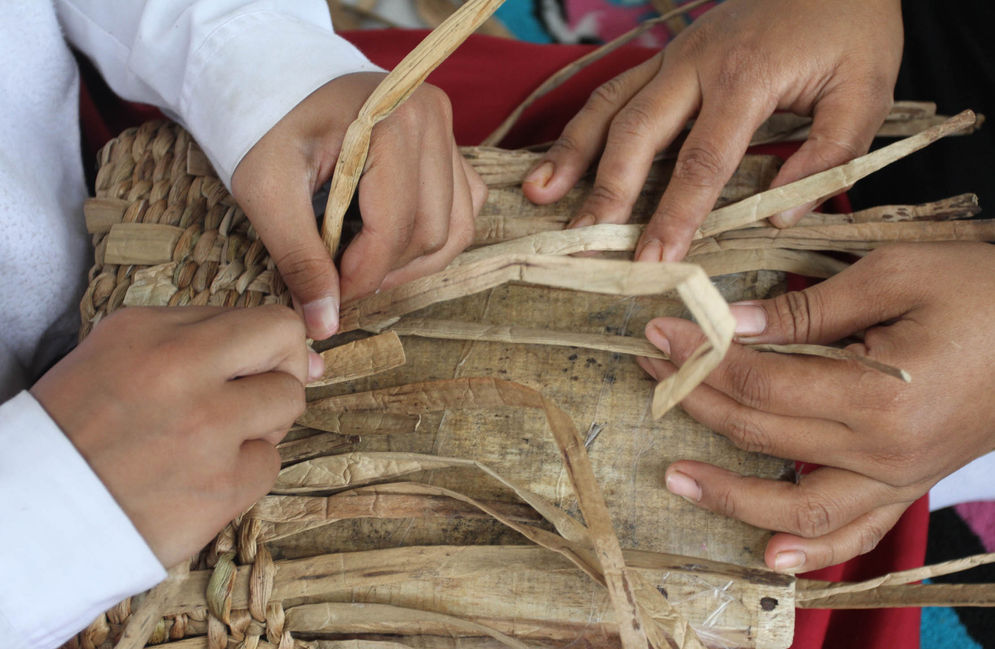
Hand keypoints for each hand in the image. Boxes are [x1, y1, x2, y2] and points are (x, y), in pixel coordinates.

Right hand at [30, 306, 321, 567]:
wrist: (36, 513)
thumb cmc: (79, 433)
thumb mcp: (117, 358)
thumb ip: (203, 341)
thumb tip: (308, 356)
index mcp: (151, 332)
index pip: (259, 316)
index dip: (270, 345)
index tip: (260, 367)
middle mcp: (180, 369)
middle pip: (287, 340)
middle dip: (286, 367)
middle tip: (256, 397)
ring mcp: (206, 427)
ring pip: (289, 402)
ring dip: (263, 423)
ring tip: (215, 442)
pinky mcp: (221, 485)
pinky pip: (270, 463)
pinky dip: (244, 473)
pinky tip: (202, 480)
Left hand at [232, 72, 486, 339]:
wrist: (276, 80)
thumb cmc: (265, 126)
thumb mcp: (267, 191)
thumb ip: (299, 258)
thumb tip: (324, 324)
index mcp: (391, 122)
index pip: (395, 227)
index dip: (363, 276)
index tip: (328, 295)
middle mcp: (432, 120)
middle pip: (430, 233)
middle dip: (384, 270)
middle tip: (339, 279)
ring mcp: (448, 131)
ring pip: (454, 230)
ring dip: (411, 261)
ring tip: (363, 262)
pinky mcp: (451, 146)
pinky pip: (463, 210)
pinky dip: (433, 238)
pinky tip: (391, 240)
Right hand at [522, 0, 902, 261]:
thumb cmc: (852, 29)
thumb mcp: (867, 91)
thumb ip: (829, 155)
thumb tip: (777, 217)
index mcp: (746, 76)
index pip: (702, 160)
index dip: (674, 215)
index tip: (654, 260)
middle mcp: (696, 64)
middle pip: (636, 132)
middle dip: (606, 191)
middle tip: (583, 241)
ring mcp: (674, 56)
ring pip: (609, 105)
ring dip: (571, 152)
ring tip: (539, 194)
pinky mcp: (666, 57)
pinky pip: (614, 92)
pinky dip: (581, 127)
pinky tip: (558, 158)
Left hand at [637, 243, 994, 572]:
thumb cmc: (987, 289)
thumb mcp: (895, 275)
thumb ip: (806, 309)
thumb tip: (729, 325)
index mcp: (880, 395)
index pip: (761, 383)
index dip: (701, 358)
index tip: (660, 332)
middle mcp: (886, 452)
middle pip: (763, 436)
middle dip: (697, 400)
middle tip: (652, 369)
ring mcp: (901, 477)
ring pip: (800, 506)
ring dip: (731, 496)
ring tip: (675, 477)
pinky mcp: (911, 483)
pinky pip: (858, 531)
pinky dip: (813, 549)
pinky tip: (770, 553)